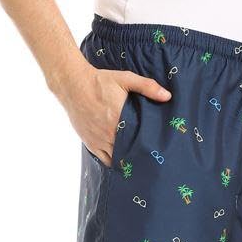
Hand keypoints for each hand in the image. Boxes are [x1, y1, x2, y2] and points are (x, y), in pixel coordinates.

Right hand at [55, 65, 171, 166]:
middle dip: (139, 155)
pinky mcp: (90, 143)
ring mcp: (99, 140)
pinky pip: (104, 159)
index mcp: (120, 119)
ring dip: (127, 159)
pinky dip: (113, 162)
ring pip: (117, 159)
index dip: (148, 148)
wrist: (73, 85)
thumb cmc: (100, 82)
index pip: (139, 141)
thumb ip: (147, 87)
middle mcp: (109, 133)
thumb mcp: (125, 79)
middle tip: (150, 158)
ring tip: (138, 161)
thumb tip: (167, 96)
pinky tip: (121, 161)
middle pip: (129, 152)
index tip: (157, 151)